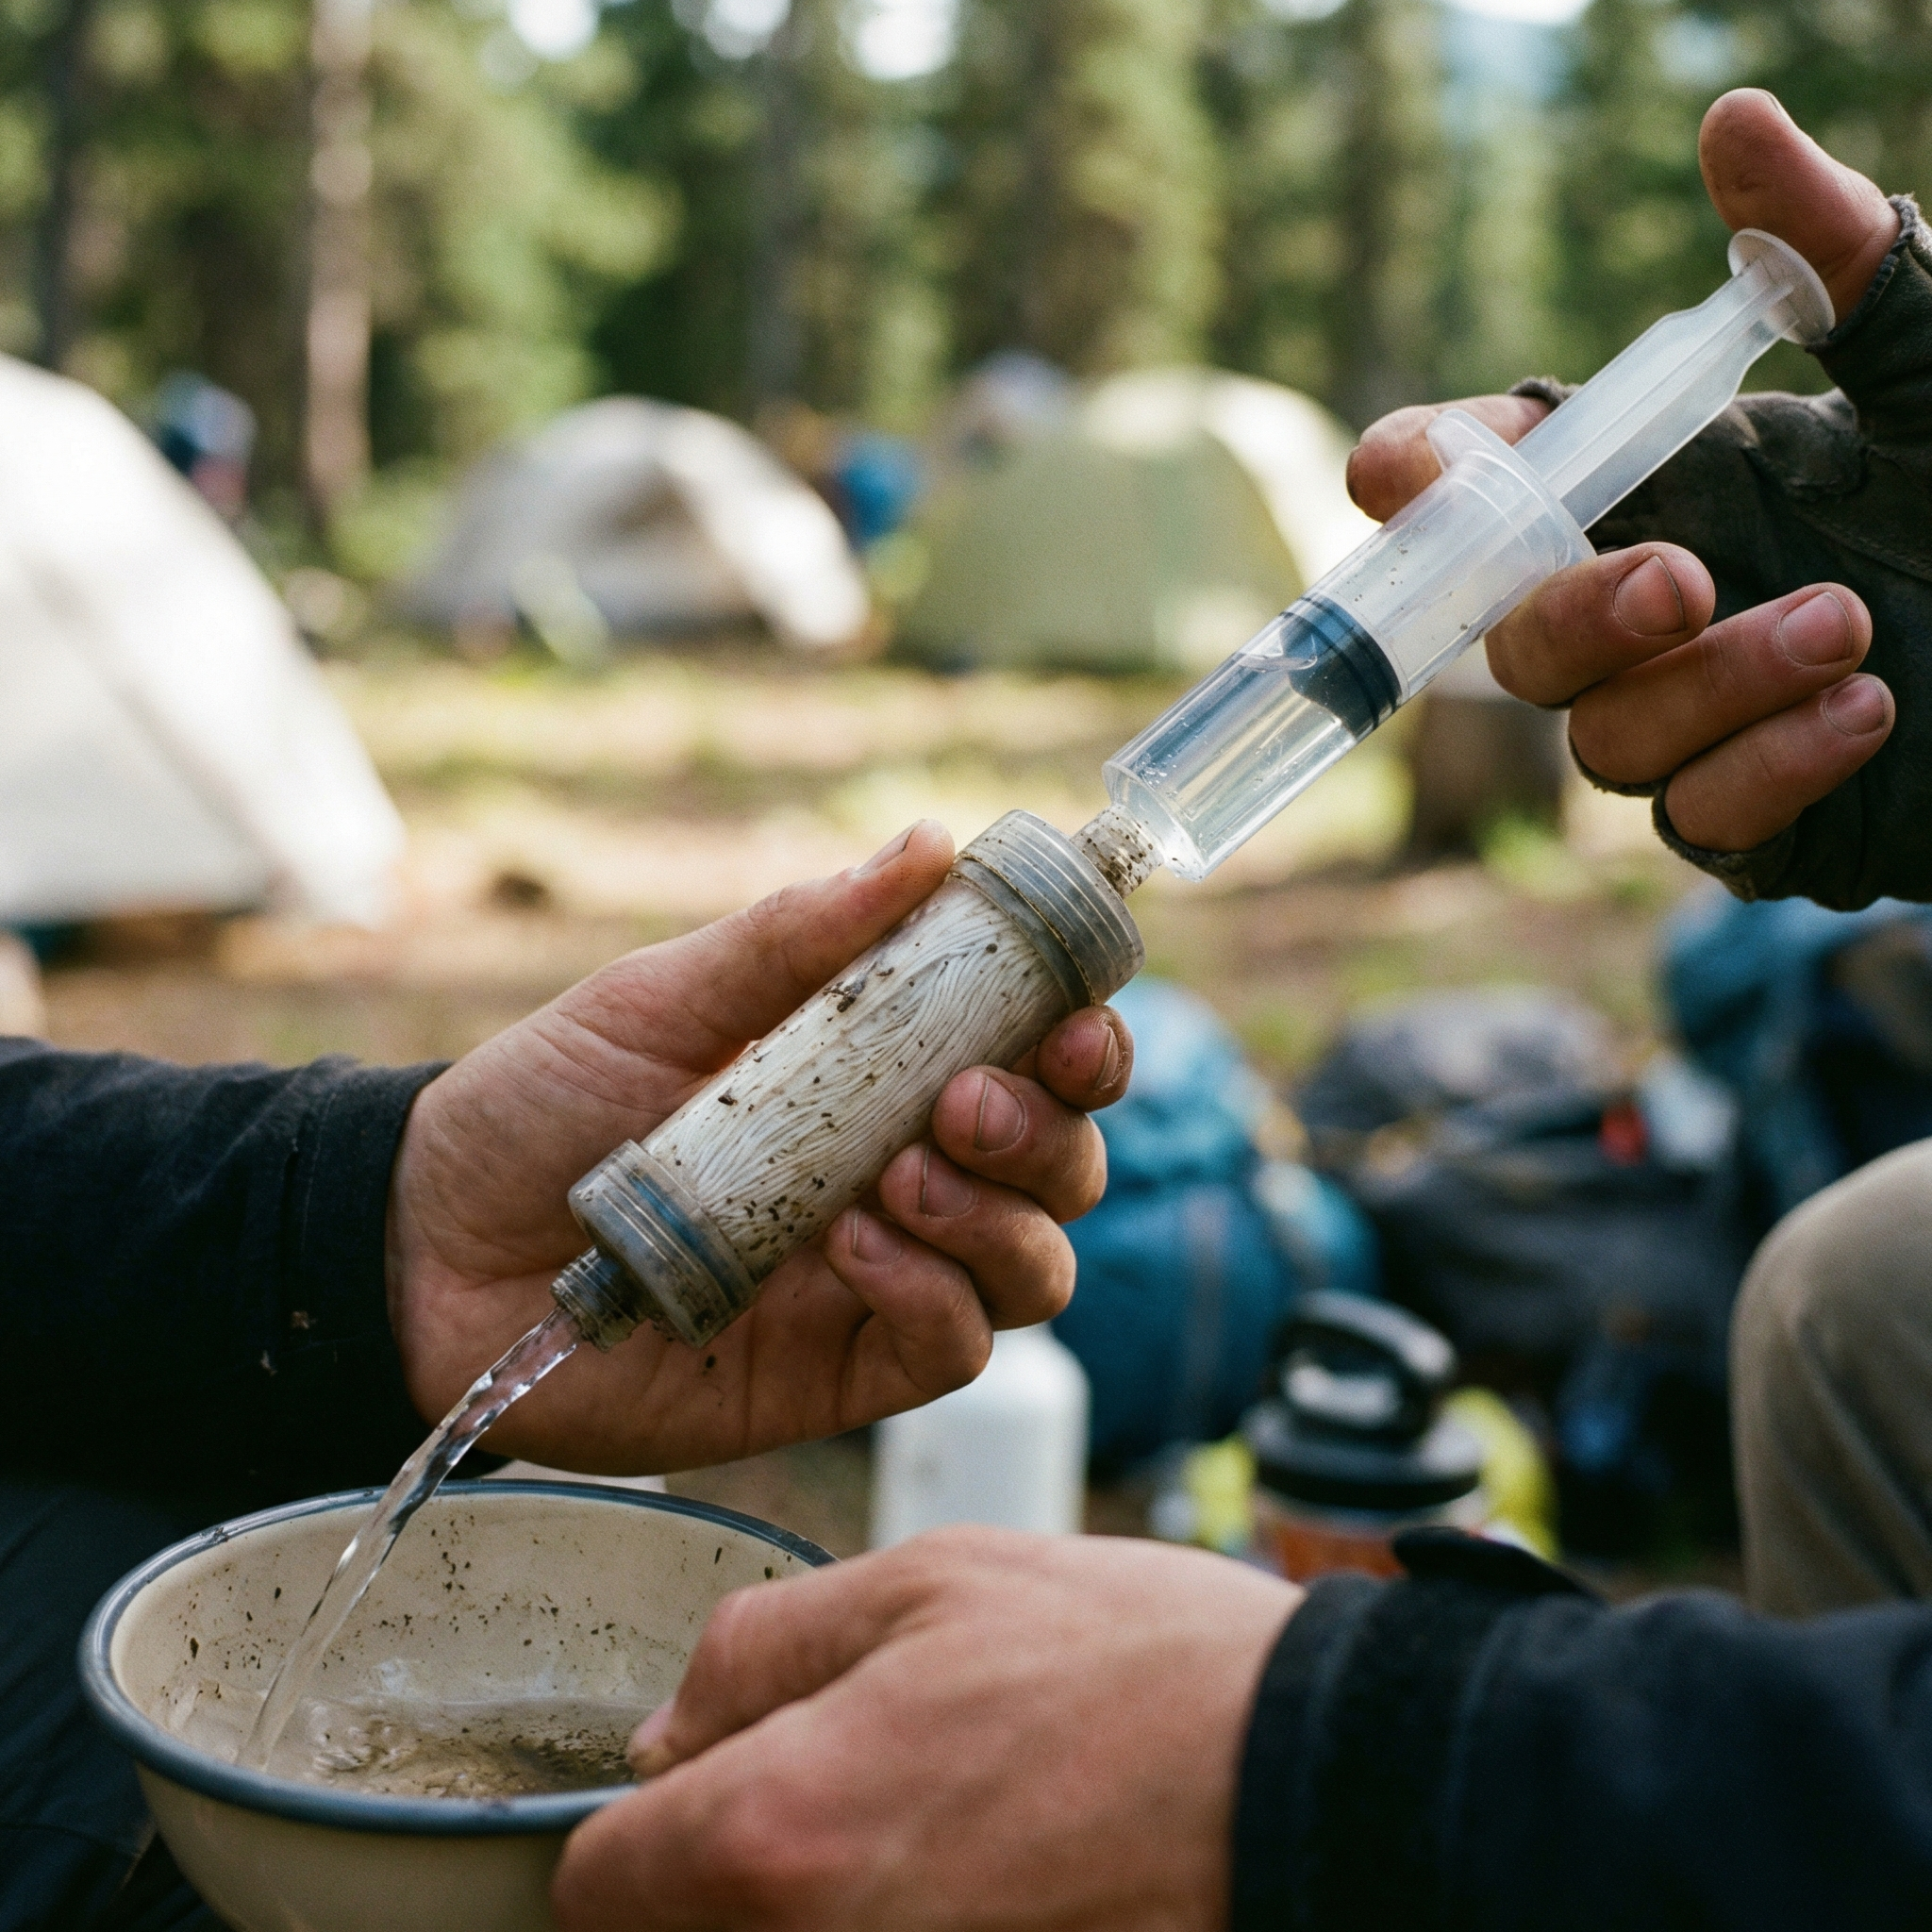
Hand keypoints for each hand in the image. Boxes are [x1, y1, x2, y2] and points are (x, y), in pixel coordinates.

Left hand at [385, 821, 1131, 1472]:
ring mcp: (876, 1283)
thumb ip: (796, 936)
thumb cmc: (543, 1103)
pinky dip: (935, 1296)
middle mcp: (902, 1182)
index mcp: (881, 1082)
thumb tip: (928, 844)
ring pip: (1033, 1267)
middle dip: (1048, 1132)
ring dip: (999, 1216)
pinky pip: (953, 1348)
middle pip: (1062, 1170)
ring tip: (899, 1179)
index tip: (1070, 1020)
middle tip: (962, 1101)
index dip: (1083, 1044)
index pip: (1036, 1065)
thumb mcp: (663, 997)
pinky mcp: (836, 1372)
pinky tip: (852, 1252)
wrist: (426, 1244)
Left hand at [550, 1528, 1301, 1931]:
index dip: (637, 1822)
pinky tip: (978, 1873)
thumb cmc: (1129, 1670)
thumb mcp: (928, 1582)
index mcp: (776, 1838)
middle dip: (716, 1872)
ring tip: (925, 1824)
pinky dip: (889, 1927)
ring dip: (808, 1902)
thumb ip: (760, 1650)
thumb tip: (668, 1733)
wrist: (1307, 1781)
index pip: (592, 1888)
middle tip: (834, 1793)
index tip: (702, 1786)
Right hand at [1347, 88, 1900, 854]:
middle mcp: (1657, 618)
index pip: (1502, 494)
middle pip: (1517, 641)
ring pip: (1605, 741)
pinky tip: (1868, 714)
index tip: (1401, 475)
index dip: (1429, 485)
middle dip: (1572, 614)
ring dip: (1710, 685)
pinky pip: (1702, 819)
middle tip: (1679, 578)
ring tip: (1853, 629)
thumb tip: (1731, 121)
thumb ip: (1837, 262)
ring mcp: (1698, 729)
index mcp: (1671, 497)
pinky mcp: (1758, 824)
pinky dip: (1769, 768)